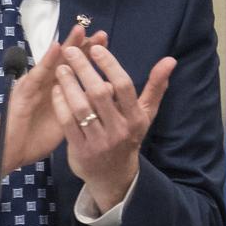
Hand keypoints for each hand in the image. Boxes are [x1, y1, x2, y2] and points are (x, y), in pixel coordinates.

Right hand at [0, 25, 106, 193]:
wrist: (9, 155)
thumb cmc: (36, 139)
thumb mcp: (66, 122)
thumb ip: (83, 105)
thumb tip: (107, 89)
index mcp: (57, 91)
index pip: (75, 67)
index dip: (90, 54)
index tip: (106, 40)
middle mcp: (46, 84)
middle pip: (66, 60)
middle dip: (83, 45)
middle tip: (100, 32)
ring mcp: (33, 87)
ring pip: (52, 62)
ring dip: (66, 45)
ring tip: (80, 30)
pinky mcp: (22, 94)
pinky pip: (36, 76)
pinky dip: (46, 61)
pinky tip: (56, 48)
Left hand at [49, 39, 175, 211]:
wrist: (114, 176)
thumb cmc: (129, 137)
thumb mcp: (145, 114)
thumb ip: (156, 86)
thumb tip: (170, 60)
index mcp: (136, 117)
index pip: (123, 86)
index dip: (109, 65)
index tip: (95, 48)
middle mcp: (119, 129)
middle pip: (100, 93)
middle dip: (84, 69)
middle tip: (71, 51)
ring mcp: (99, 141)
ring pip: (81, 108)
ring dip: (69, 85)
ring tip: (61, 68)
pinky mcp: (80, 150)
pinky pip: (67, 122)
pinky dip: (60, 104)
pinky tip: (56, 90)